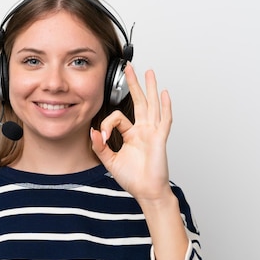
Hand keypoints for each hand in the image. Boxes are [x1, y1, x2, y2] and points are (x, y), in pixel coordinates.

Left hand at [90, 64, 172, 202]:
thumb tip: (93, 132)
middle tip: (129, 68)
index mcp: (131, 134)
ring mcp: (152, 132)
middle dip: (133, 84)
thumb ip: (100, 146)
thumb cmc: (133, 178)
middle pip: (138, 101)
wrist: (146, 191)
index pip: (117, 117)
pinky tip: (164, 94)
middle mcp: (143, 130)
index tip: (102, 137)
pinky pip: (164, 120)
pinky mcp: (159, 139)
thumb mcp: (110, 161)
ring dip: (150, 88)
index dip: (107, 124)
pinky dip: (165, 107)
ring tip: (149, 72)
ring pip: (152, 105)